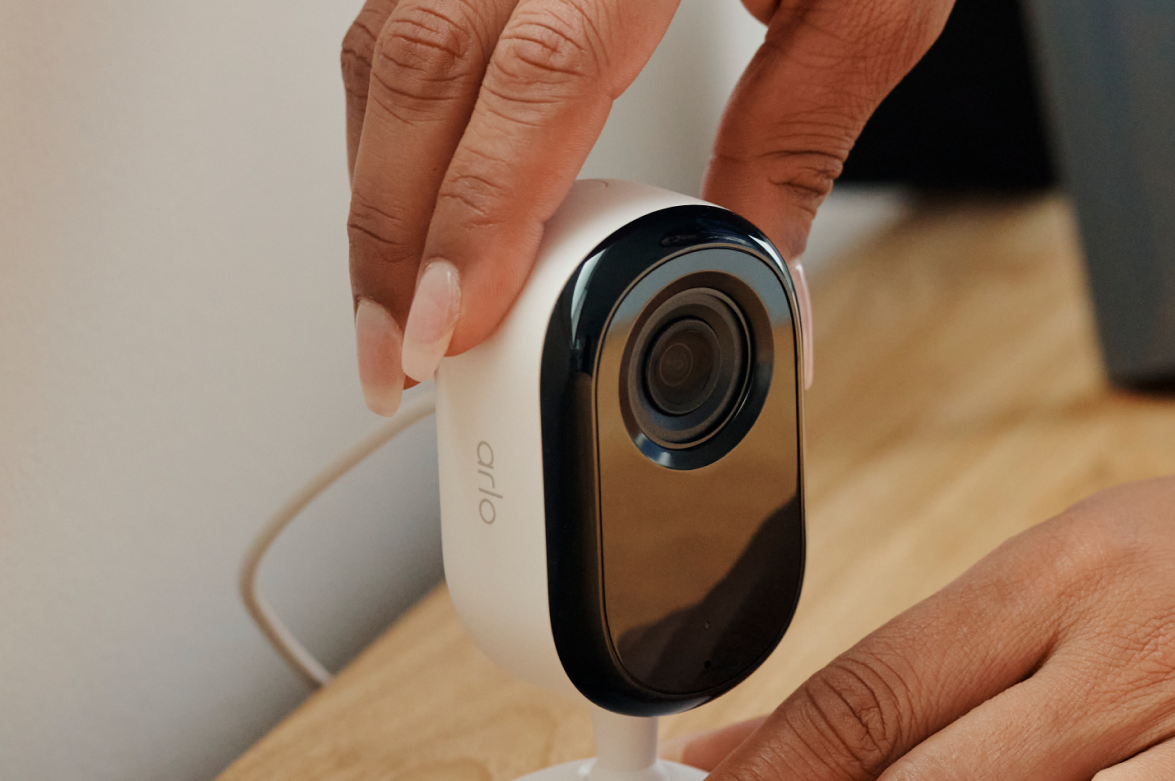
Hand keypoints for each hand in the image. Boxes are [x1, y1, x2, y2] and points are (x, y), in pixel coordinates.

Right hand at [340, 0, 952, 413]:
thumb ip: (798, 140)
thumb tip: (759, 276)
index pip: (538, 76)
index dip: (478, 215)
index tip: (450, 325)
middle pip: (421, 67)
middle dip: (390, 232)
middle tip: (395, 353)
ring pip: (386, 41)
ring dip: (377, 185)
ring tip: (394, 300)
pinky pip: (398, 14)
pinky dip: (391, 122)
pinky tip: (411, 195)